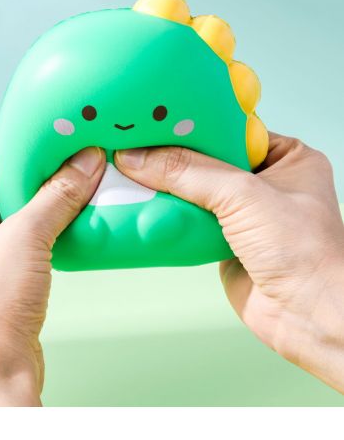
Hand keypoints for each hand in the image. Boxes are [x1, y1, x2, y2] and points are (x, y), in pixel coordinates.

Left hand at [0, 147, 104, 405]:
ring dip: (39, 218)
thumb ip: (57, 195)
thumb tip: (85, 162)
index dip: (23, 166)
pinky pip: (8, 250)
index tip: (55, 156)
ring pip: (5, 226)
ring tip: (70, 204)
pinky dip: (35, 241)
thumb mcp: (27, 237)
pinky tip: (60, 234)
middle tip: (70, 178)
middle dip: (35, 193)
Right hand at [115, 133, 343, 392]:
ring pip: (194, 192)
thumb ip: (189, 172)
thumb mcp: (243, 195)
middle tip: (138, 147)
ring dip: (167, 190)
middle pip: (207, 161)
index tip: (157, 122)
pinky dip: (168, 217)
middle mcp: (265, 183)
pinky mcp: (223, 240)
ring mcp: (243, 214)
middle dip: (174, 160)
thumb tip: (141, 159)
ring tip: (133, 174)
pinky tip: (145, 206)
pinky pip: (188, 221)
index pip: (229, 131)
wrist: (306, 316)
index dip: (193, 127)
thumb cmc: (306, 253)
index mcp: (286, 158)